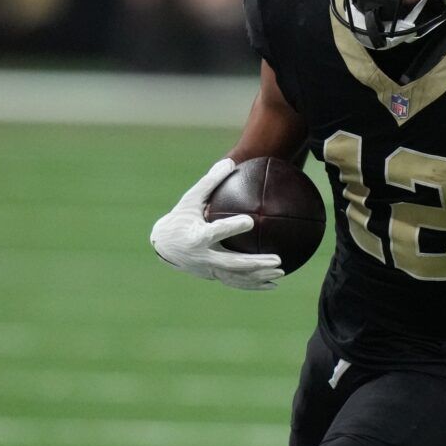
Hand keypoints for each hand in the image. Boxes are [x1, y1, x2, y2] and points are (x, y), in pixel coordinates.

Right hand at [149, 158, 284, 290]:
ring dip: (259, 277)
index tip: (250, 221)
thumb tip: (230, 161)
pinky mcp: (212, 276)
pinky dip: (254, 285)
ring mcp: (208, 270)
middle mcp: (202, 257)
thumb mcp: (190, 199)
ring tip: (281, 273)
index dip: (231, 228)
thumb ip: (209, 182)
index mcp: (196, 237)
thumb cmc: (180, 218)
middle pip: (231, 263)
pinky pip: (235, 283)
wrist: (164, 244)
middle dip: (254, 263)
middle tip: (277, 259)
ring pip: (236, 277)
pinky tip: (273, 284)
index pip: (216, 232)